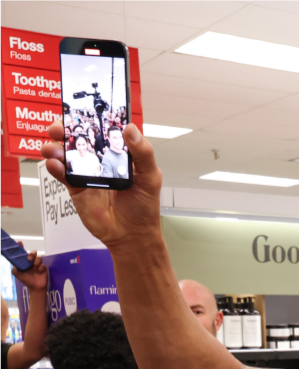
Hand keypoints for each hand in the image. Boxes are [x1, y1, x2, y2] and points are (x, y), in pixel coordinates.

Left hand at [12, 251, 47, 292]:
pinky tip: (39, 271)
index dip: (21, 247)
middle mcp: (31, 262)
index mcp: (24, 262)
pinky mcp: (44, 268)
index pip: (22, 253)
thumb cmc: (27, 281)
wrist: (36, 288)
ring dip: (37, 261)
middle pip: (33, 253)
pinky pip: (43, 264)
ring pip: (39, 257)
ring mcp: (38, 265)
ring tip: (35, 267)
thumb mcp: (18, 275)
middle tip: (29, 258)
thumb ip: (15, 270)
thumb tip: (14, 265)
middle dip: (32, 254)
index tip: (20, 242)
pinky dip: (41, 267)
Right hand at [41, 121, 162, 254]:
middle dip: (64, 128)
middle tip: (59, 127)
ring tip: (54, 148)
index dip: (89, 117)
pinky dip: (54, 166)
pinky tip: (55, 164)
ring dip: (55, 146)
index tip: (79, 109)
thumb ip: (143, 154)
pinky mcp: (76, 188)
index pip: (101, 129)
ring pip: (64, 152)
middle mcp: (99, 159)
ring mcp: (86, 172)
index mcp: (117, 152)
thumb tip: (130, 129)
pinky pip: (61, 173)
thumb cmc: (144, 207)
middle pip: (77, 137)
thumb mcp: (150, 177)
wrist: (132, 236)